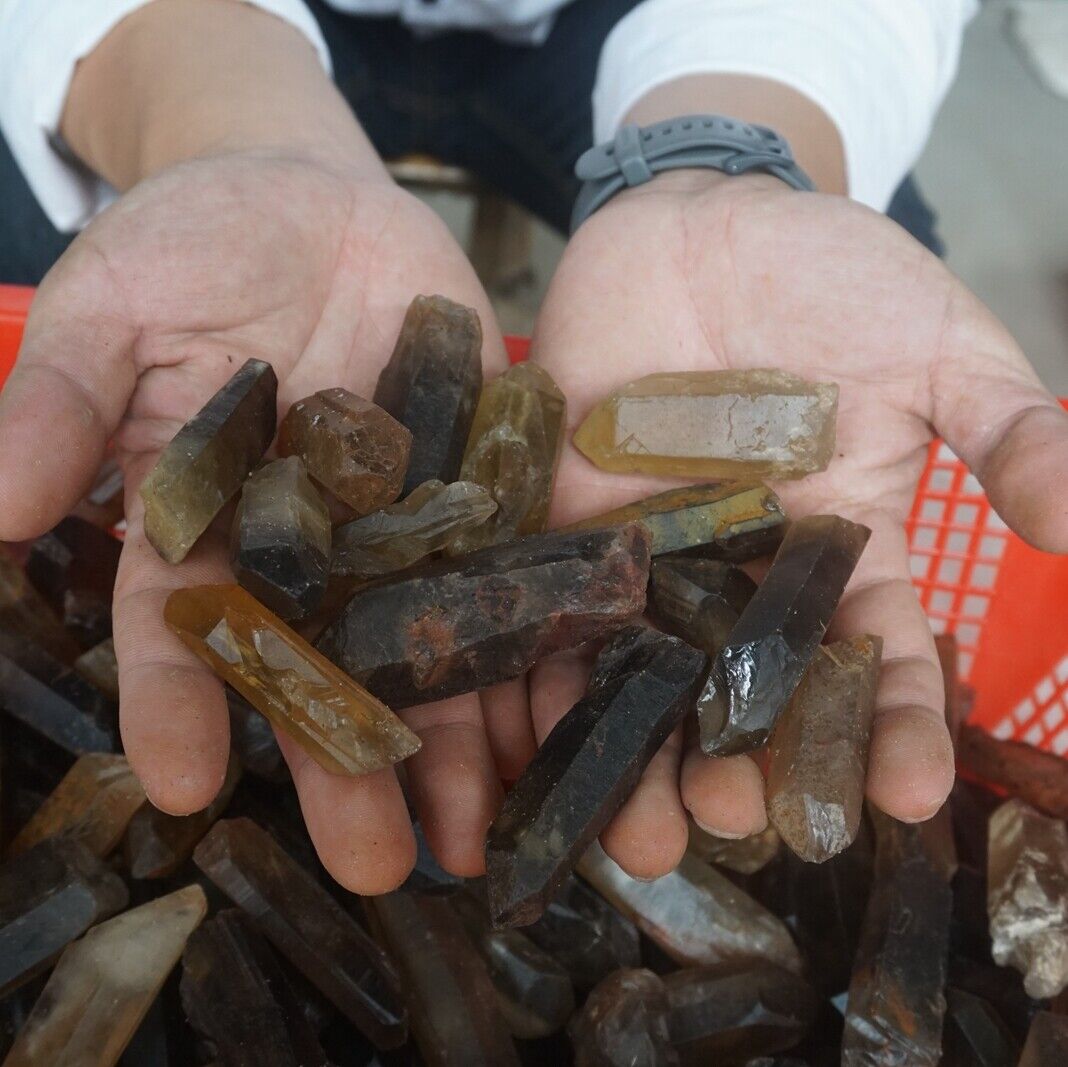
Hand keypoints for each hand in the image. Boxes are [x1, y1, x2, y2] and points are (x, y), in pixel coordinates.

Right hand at [0, 152, 512, 890]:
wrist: (309, 199)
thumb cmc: (190, 243)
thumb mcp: (109, 307)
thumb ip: (61, 402)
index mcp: (203, 523)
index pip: (183, 626)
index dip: (179, 701)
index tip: (185, 784)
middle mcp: (307, 547)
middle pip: (325, 666)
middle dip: (343, 763)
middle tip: (373, 864)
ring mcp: (401, 524)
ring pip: (425, 646)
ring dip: (449, 740)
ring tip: (471, 835)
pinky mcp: (480, 486)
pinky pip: (511, 570)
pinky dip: (534, 641)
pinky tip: (555, 717)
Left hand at [525, 170, 1067, 876]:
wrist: (706, 220)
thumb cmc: (833, 276)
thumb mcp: (939, 345)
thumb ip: (1008, 427)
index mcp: (844, 550)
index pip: (877, 661)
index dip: (893, 728)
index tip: (904, 795)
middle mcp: (747, 574)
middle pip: (749, 694)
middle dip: (744, 764)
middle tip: (728, 823)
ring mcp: (656, 555)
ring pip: (650, 674)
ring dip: (640, 751)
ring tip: (636, 830)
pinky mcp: (575, 524)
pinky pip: (562, 608)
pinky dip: (550, 670)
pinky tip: (537, 737)